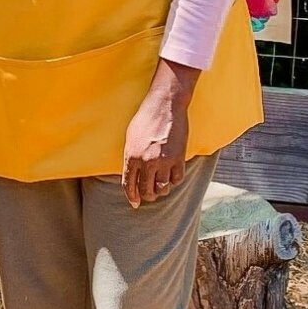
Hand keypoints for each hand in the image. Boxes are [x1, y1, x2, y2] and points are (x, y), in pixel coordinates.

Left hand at [122, 59, 199, 207]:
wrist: (165, 105)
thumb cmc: (146, 118)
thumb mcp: (130, 138)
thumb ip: (131, 158)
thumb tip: (132, 176)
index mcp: (131, 156)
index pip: (129, 185)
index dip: (132, 197)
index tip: (135, 203)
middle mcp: (146, 161)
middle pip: (146, 190)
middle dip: (147, 196)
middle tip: (150, 195)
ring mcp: (163, 161)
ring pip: (162, 188)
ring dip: (161, 190)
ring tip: (161, 185)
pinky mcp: (178, 158)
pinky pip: (177, 179)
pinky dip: (174, 180)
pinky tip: (172, 175)